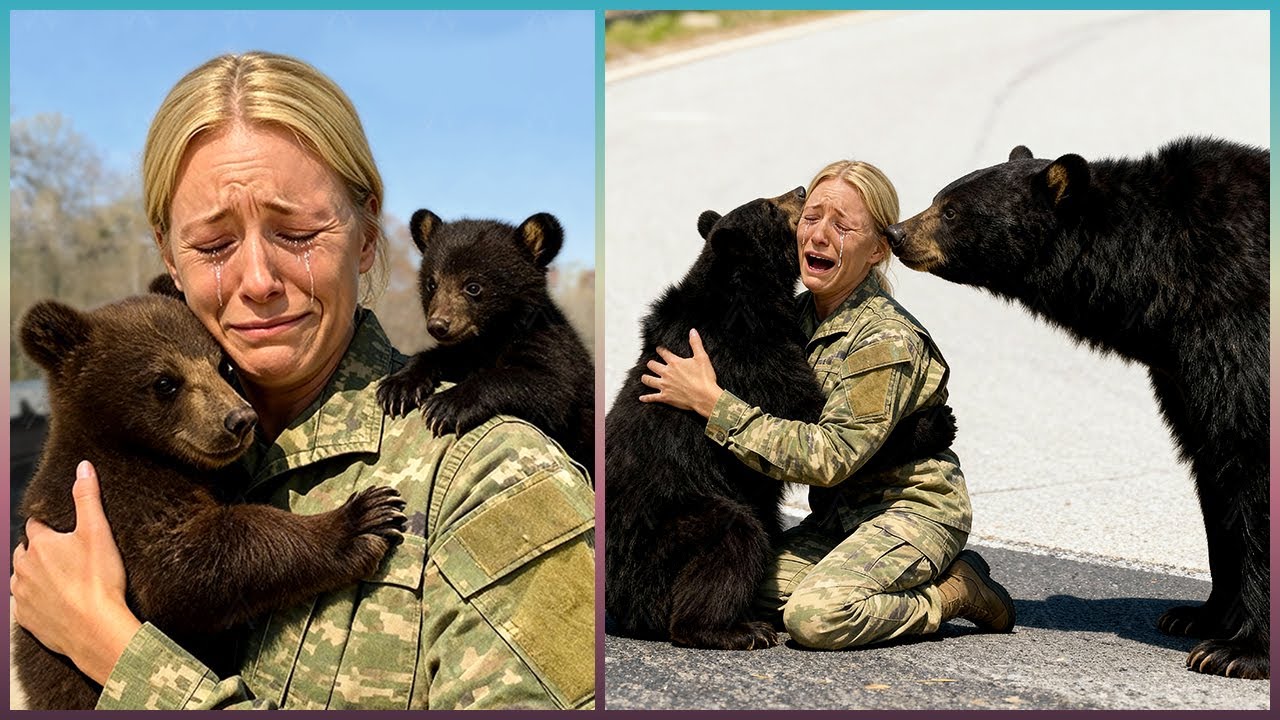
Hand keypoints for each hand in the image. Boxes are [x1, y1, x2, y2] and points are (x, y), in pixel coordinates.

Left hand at [11, 460, 141, 684]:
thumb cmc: (99, 580)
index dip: (51, 526)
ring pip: (22, 577)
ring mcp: (22, 595)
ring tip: (62, 579)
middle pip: (26, 552)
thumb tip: (83, 467)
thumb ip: (87, 497)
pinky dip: (36, 600)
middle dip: (40, 551)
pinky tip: (55, 601)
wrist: (96, 629)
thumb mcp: (98, 531)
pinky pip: (24, 604)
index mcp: (39, 545)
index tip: (65, 531)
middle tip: (67, 555)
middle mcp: (23, 568)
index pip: (36, 526)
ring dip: (35, 575)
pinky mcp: (26, 619)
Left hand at [639, 328, 723, 417]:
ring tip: (644, 377)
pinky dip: (646, 398)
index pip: (663, 353)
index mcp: (674, 363)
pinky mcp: (665, 397)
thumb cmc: (704, 378)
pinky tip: (641, 398)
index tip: (658, 349)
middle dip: (651, 364)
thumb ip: (696, 343)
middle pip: (653, 365)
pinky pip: (652, 397)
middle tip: (651, 364)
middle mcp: (667, 373)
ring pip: (649, 380)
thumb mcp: (702, 358)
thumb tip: (692, 331)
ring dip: (646, 378)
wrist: (704, 397)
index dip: (660, 350)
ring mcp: (664, 386)